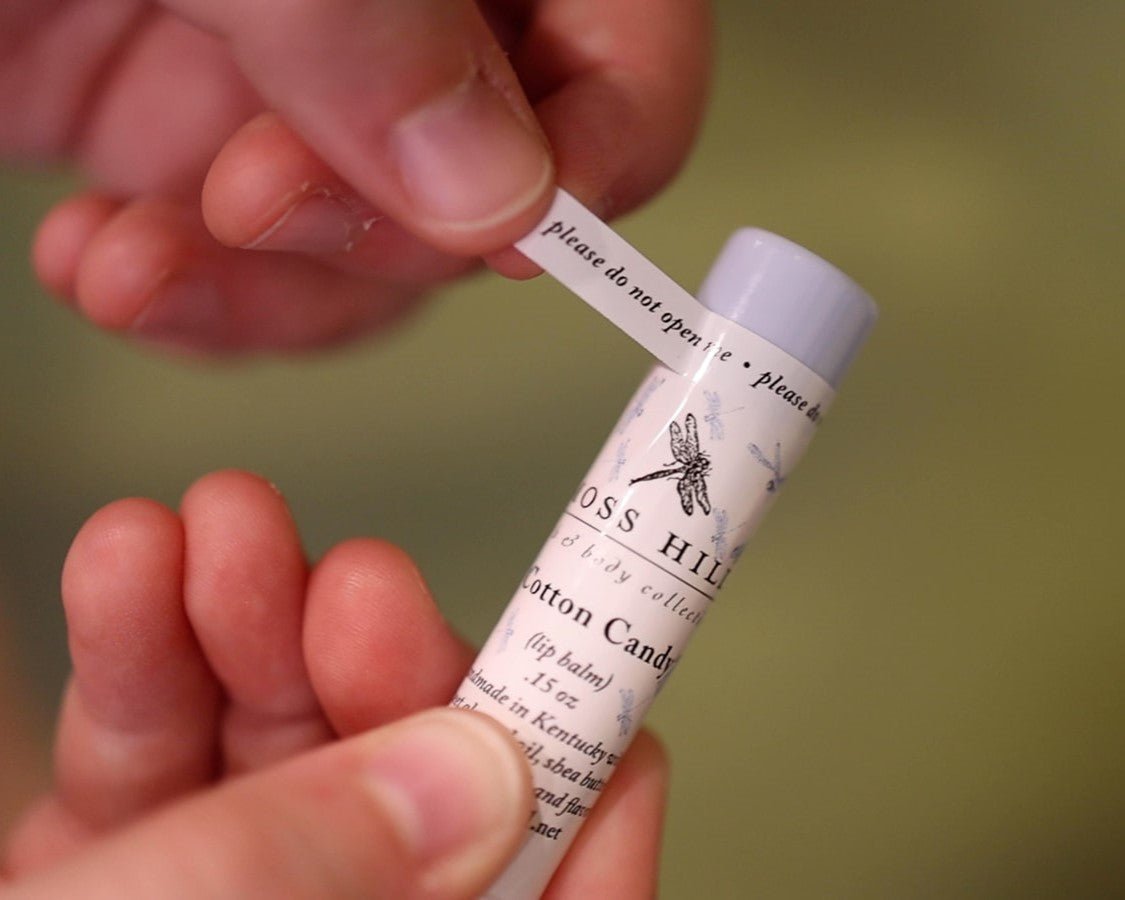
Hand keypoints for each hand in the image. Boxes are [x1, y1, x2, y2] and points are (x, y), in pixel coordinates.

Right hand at [0, 471, 667, 897]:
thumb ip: (318, 879)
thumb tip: (488, 772)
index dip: (583, 788)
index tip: (586, 660)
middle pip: (412, 808)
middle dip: (381, 675)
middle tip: (354, 581)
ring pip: (274, 766)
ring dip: (245, 634)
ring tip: (215, 530)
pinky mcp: (117, 888)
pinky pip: (150, 772)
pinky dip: (138, 666)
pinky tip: (130, 571)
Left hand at [3, 1, 711, 353]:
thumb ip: (364, 13)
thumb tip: (504, 197)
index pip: (629, 55)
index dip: (581, 162)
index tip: (466, 227)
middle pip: (502, 181)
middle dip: (373, 241)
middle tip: (247, 212)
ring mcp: (311, 72)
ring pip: (382, 253)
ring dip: (265, 294)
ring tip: (131, 262)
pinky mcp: (200, 130)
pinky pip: (264, 267)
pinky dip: (194, 296)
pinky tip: (101, 262)